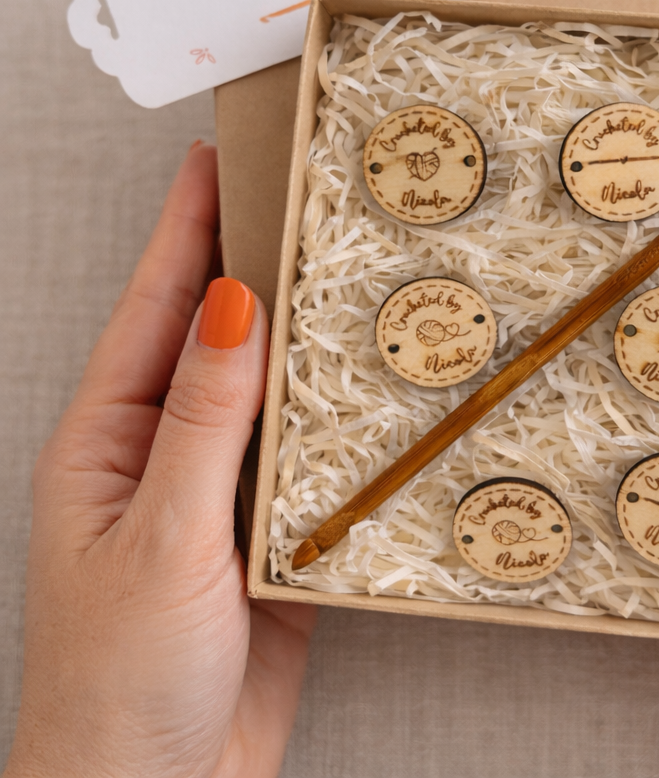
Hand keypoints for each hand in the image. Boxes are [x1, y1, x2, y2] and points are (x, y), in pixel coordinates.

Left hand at [5, 143, 316, 777]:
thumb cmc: (121, 683)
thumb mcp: (160, 537)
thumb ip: (201, 419)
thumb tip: (227, 302)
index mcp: (110, 438)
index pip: (155, 304)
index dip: (185, 225)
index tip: (217, 154)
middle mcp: (164, 450)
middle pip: (216, 333)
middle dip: (253, 260)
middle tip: (303, 193)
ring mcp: (219, 488)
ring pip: (270, 388)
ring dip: (305, 332)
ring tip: (350, 267)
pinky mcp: (269, 528)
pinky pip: (307, 449)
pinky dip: (337, 410)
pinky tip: (370, 380)